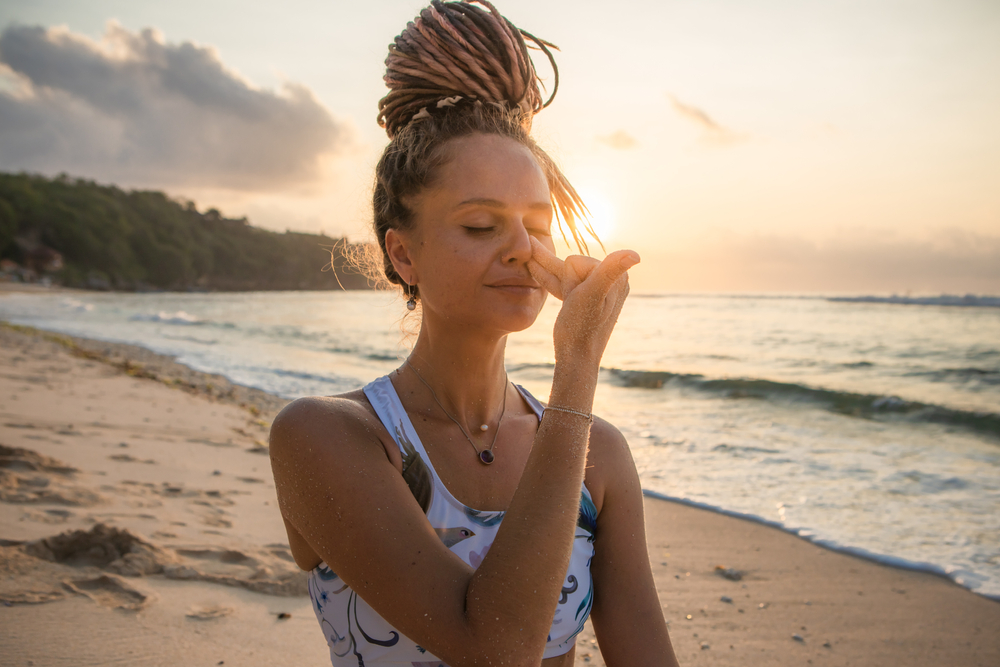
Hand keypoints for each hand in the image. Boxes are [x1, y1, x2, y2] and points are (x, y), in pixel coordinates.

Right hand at [527, 237, 637, 365]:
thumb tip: (636, 254)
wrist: (575, 358)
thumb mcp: (593, 295)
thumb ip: (610, 271)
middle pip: (572, 268)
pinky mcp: (586, 300)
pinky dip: (548, 277)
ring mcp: (598, 290)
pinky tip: (534, 266)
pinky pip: (564, 285)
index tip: (575, 301)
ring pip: (564, 275)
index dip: (568, 281)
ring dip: (544, 267)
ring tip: (528, 252)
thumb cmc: (581, 329)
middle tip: (544, 266)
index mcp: (616, 277)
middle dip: (556, 275)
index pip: (576, 262)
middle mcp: (611, 281)